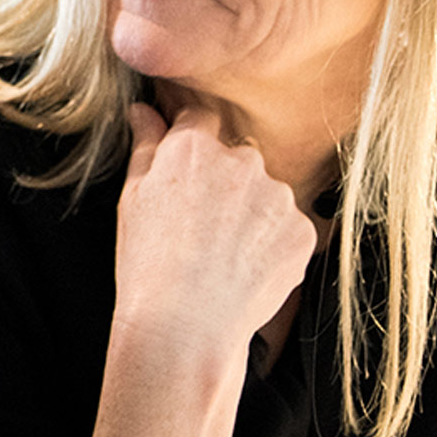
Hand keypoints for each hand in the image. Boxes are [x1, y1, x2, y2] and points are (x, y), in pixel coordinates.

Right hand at [87, 101, 317, 436]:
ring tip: (223, 252)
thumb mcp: (133, 198)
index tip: (186, 171)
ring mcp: (277, 196)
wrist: (186, 326)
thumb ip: (145, 146)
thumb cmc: (147, 262)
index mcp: (193, 146)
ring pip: (265, 191)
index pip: (201, 119)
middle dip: (223, 179)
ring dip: (250, 210)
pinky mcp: (302, 230)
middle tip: (200, 222)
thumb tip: (143, 110)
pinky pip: (287, 225)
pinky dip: (271, 242)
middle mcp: (241, 160)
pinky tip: (245, 267)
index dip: (193, 142)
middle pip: (237, 156)